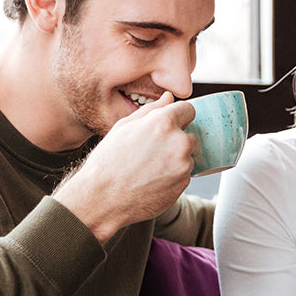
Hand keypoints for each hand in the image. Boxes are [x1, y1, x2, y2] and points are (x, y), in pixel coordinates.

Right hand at [52, 93, 197, 242]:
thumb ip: (150, 110)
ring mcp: (183, 165)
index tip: (170, 125)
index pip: (188, 110)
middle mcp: (178, 142)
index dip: (178, 117)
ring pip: (188, 157)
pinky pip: (185, 175)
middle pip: (192, 136)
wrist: (103, 198)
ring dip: (177, 160)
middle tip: (155, 151)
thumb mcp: (123, 127)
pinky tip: (153, 179)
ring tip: (151, 167)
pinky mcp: (183, 184)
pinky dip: (174, 176)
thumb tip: (168, 98)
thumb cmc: (108, 162)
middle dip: (179, 140)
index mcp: (164, 122)